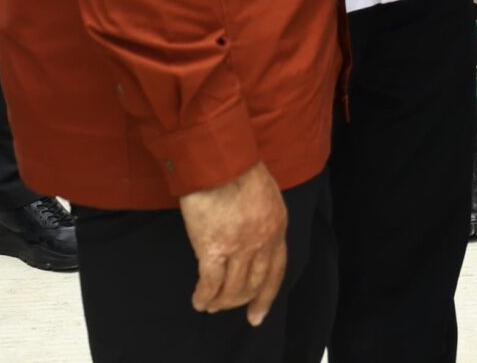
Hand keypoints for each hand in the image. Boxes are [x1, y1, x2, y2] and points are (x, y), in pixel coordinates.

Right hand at [177, 161, 288, 323]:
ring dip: (221, 302)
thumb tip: (253, 237)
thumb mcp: (266, 195)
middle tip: (227, 309)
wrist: (220, 161)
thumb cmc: (238, 170)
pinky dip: (204, 296)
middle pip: (254, 283)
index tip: (258, 315)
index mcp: (277, 226)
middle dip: (241, 301)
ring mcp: (240, 246)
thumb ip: (263, 220)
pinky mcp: (214, 248)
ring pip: (232, 288)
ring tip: (210, 306)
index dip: (267, 296)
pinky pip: (210, 283)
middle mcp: (262, 241)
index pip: (276, 270)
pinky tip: (198, 301)